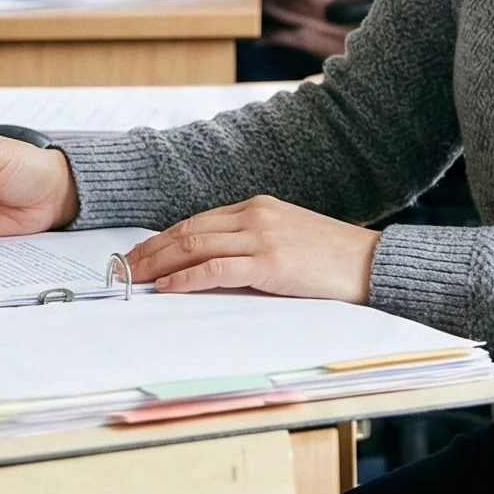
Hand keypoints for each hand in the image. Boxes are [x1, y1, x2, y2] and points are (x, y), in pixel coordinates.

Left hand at [126, 196, 379, 301]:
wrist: (370, 264)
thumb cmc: (332, 258)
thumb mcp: (288, 238)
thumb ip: (252, 243)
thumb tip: (211, 266)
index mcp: (258, 207)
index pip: (197, 221)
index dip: (163, 238)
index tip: (140, 254)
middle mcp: (256, 216)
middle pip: (188, 230)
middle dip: (150, 250)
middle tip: (123, 268)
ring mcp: (263, 237)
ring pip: (195, 246)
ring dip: (158, 264)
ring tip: (134, 278)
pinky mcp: (270, 263)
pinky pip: (216, 269)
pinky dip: (186, 278)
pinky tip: (167, 287)